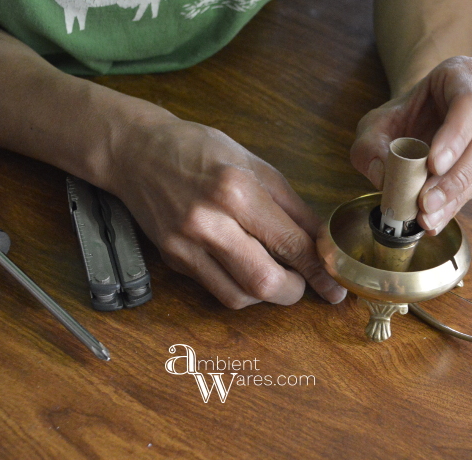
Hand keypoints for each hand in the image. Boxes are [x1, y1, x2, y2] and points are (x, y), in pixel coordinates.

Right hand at [107, 114, 346, 308]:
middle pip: (264, 282)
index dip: (319, 270)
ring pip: (239, 297)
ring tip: (275, 272)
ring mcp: (186, 244)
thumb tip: (324, 242)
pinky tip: (246, 268)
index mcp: (237, 191)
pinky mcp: (173, 259)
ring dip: (267, 295)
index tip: (335, 286)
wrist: (136, 151)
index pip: (290, 243)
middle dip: (295, 291)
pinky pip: (216, 290)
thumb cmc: (201, 151)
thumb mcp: (256, 165)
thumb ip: (293, 207)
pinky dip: (240, 289)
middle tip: (304, 281)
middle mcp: (209, 221)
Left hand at [350, 56, 471, 233]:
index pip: (468, 103)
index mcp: (463, 73)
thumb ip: (370, 147)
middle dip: (455, 178)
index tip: (433, 165)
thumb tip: (383, 177)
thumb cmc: (404, 116)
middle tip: (426, 203)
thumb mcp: (376, 125)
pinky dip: (459, 202)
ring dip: (457, 195)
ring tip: (427, 217)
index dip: (454, 136)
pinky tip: (437, 217)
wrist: (423, 117)